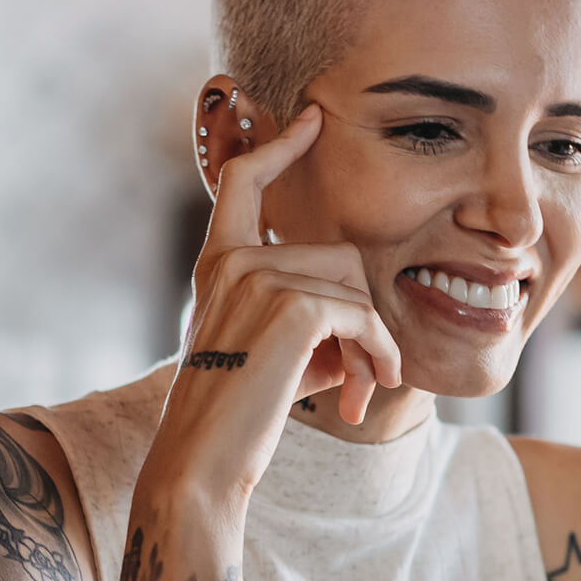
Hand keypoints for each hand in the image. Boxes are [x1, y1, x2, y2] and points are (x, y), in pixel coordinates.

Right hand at [147, 103, 404, 505]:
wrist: (203, 460)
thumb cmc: (242, 414)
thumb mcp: (276, 350)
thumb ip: (314, 315)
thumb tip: (368, 316)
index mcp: (217, 263)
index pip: (244, 181)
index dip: (281, 146)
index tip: (313, 119)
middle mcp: (231, 261)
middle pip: (338, 255)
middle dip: (363, 318)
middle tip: (367, 376)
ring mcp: (256, 277)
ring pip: (355, 286)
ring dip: (372, 343)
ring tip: (362, 390)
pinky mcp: (289, 306)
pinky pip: (362, 314)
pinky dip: (377, 353)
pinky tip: (364, 392)